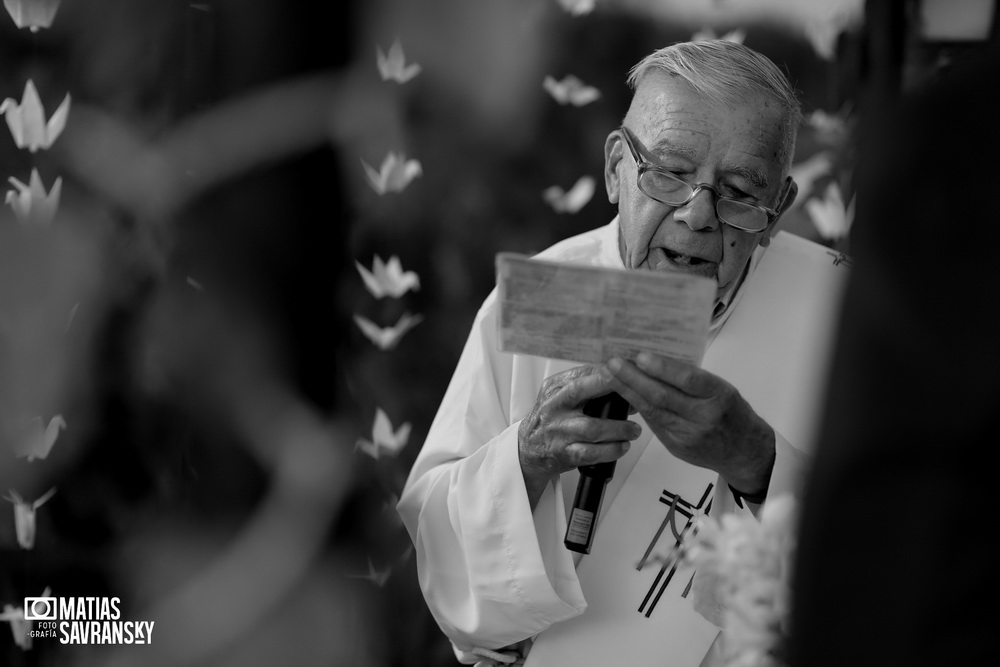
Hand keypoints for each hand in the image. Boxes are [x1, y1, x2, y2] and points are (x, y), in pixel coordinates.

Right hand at [518, 365, 641, 507]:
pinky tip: (622, 447)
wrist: (528, 449)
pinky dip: (610, 450)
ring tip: (634, 430)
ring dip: (619, 429)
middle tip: (634, 391)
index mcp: (555, 388)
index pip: (582, 372)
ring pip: (591, 428)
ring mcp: (558, 431)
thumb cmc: (552, 419)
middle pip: (580, 390)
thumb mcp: (560, 396)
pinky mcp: (563, 453)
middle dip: (609, 386)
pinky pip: (590, 453)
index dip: (607, 371)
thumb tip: (626, 386)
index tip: (630, 372)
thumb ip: (587, 387)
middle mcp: (554, 406)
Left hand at [606, 352, 774, 496]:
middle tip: (613, 362)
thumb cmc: (733, 414)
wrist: (745, 453)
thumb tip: (656, 362)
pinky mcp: (675, 446)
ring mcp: (688, 434)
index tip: (641, 356)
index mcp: (719, 396)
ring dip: (628, 391)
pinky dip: (637, 406)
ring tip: (610, 375)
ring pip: (652, 411)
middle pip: (663, 397)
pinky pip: (652, 423)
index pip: (689, 379)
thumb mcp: (722, 390)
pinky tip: (623, 393)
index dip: (663, 368)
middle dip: (633, 378)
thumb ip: (693, 380)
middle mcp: (703, 416)